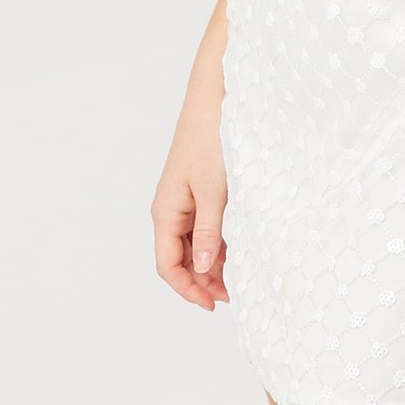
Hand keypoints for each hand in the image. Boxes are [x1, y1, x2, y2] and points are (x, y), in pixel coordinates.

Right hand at [151, 100, 230, 313]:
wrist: (215, 99)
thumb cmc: (210, 139)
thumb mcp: (213, 190)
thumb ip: (210, 231)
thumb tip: (205, 268)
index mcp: (166, 212)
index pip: (167, 265)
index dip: (188, 289)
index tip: (213, 304)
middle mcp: (171, 209)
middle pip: (180, 258)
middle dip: (202, 281)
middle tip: (232, 296)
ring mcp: (185, 200)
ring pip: (194, 244)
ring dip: (212, 264)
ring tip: (238, 278)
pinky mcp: (199, 190)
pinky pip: (203, 226)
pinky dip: (218, 243)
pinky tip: (237, 251)